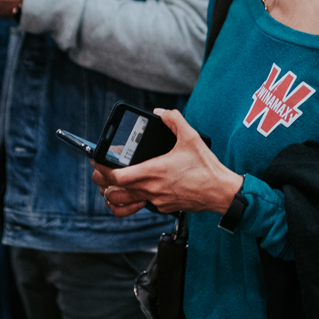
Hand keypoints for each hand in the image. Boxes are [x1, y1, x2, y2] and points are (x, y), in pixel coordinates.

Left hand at [91, 110, 242, 216]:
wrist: (220, 192)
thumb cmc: (206, 168)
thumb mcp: (191, 137)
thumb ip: (174, 120)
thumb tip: (161, 111)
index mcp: (154, 171)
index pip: (117, 176)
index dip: (102, 168)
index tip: (97, 159)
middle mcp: (152, 188)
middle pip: (114, 191)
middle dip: (102, 181)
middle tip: (101, 170)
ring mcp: (156, 200)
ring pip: (123, 203)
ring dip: (114, 194)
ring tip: (111, 184)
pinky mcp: (163, 207)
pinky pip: (140, 205)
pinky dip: (131, 200)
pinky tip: (134, 191)